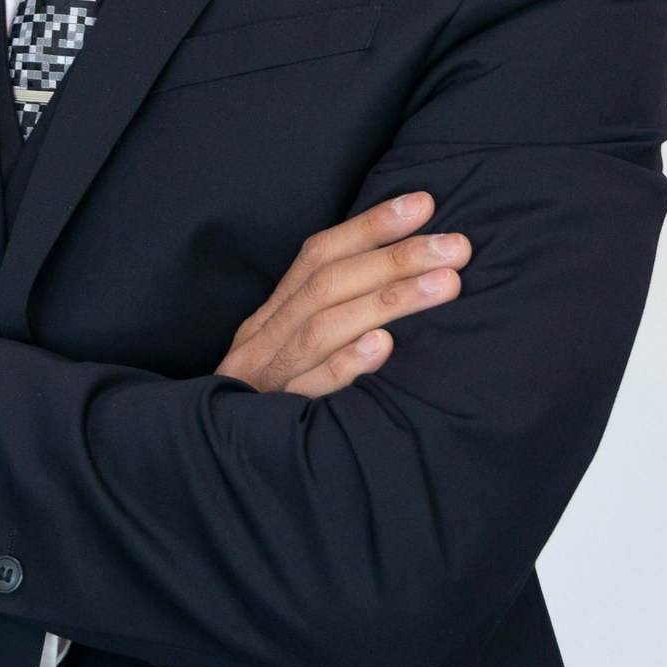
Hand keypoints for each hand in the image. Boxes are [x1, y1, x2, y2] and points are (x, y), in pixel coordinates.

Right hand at [216, 192, 466, 397]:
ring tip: (445, 285)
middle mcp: (264, 337)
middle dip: (396, 259)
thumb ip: (333, 314)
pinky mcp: (274, 419)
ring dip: (387, 301)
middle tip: (457, 247)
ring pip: (323, 328)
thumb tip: (406, 270)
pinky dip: (345, 364)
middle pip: (328, 285)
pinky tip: (383, 346)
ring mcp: (267, 377)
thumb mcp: (292, 349)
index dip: (370, 226)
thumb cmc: (275, 399)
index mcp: (272, 314)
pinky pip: (308, 389)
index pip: (319, 254)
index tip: (424, 204)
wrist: (209, 462)